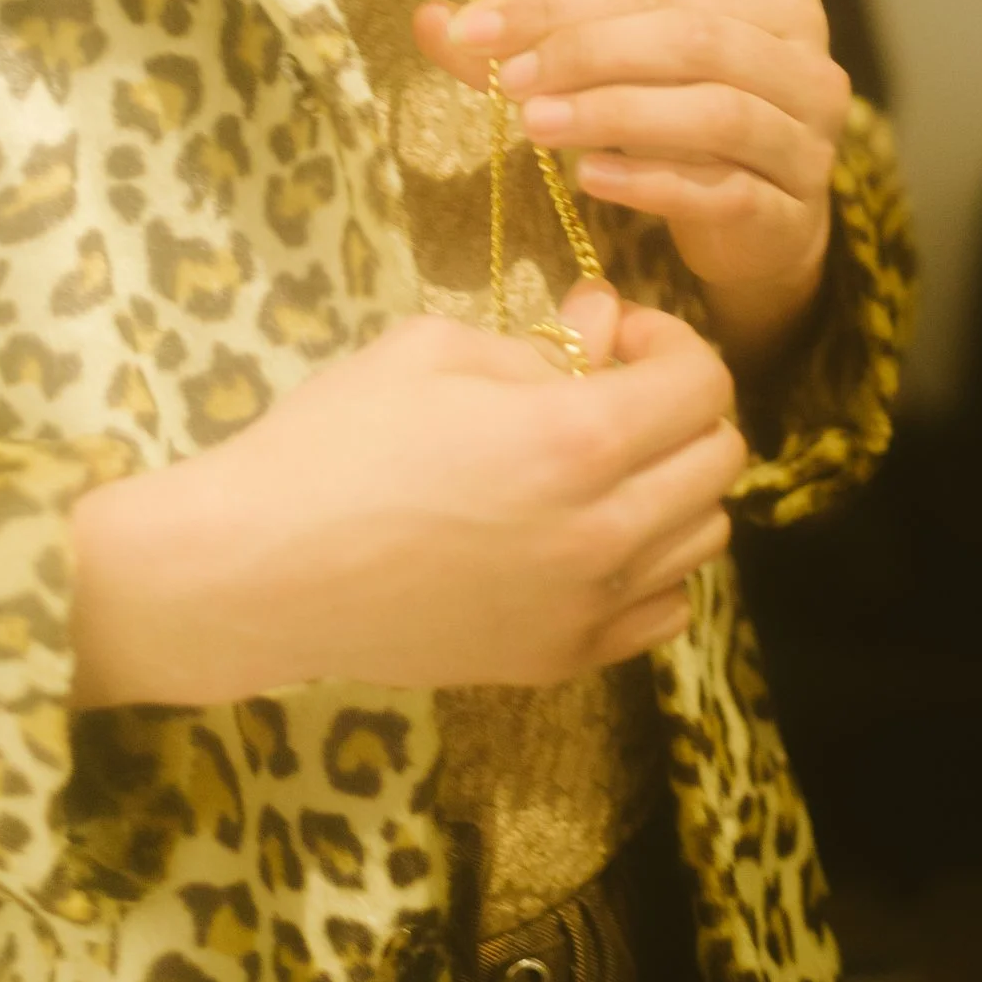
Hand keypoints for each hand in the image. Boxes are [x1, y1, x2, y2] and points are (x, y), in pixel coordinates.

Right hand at [71, 283, 744, 706]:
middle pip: (721, 457)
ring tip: (596, 462)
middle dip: (679, 405)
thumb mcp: (430, 347)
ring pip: (705, 535)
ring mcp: (587, 607)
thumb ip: (540, 340)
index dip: (668, 341)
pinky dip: (651, 560)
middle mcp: (603, 531)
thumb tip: (604, 322)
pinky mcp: (561, 659)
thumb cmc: (334, 439)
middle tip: (607, 387)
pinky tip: (585, 532)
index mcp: (575, 440)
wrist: (261, 568)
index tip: (610, 334)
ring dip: (672, 482)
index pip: (703, 383)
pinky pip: (664, 607)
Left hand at [414, 0, 848, 365]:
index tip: (472, 28)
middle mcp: (806, 67)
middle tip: (509, 81)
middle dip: (589, 54)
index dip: (557, 7)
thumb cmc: (679, 131)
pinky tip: (589, 178)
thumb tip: (429, 18)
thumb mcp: (615, 75)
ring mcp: (807, 144)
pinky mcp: (790, 215)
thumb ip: (531, 47)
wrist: (757, 229)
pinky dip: (650, 181)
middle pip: (692, 41)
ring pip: (714, 112)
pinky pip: (721, 190)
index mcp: (770, 6)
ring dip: (614, 114)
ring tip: (535, 127)